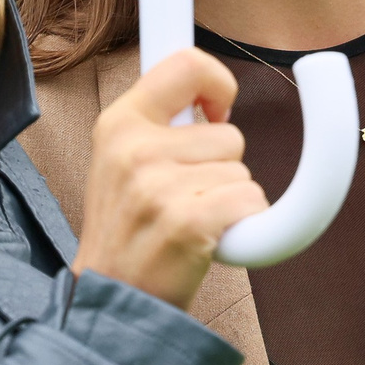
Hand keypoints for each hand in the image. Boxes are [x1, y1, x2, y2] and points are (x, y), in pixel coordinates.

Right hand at [72, 48, 264, 310]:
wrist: (114, 300)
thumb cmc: (130, 230)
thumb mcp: (121, 161)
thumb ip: (160, 123)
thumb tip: (210, 91)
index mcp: (118, 124)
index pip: (185, 64)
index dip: (219, 83)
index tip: (219, 110)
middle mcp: (135, 150)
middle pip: (230, 134)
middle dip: (222, 167)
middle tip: (184, 200)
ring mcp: (158, 187)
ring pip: (243, 172)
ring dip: (230, 201)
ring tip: (188, 223)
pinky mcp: (188, 222)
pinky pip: (250, 201)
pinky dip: (243, 224)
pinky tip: (208, 240)